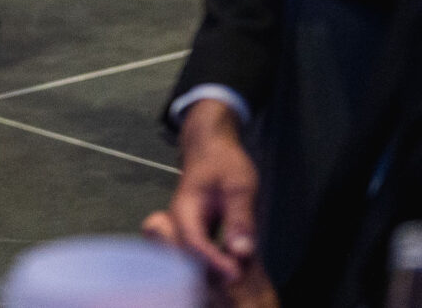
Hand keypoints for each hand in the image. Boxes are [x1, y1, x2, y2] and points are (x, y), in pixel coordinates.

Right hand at [145, 100, 259, 284]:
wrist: (211, 148)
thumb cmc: (224, 162)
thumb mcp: (239, 185)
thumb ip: (240, 217)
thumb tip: (242, 251)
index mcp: (184, 210)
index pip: (194, 243)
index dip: (214, 261)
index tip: (236, 272)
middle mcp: (179, 225)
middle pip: (188, 258)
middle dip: (212, 271)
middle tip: (239, 274)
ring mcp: (186, 230)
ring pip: (194, 259)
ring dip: (214, 269)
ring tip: (237, 272)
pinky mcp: (196, 233)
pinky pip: (201, 254)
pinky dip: (216, 262)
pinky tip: (233, 265)